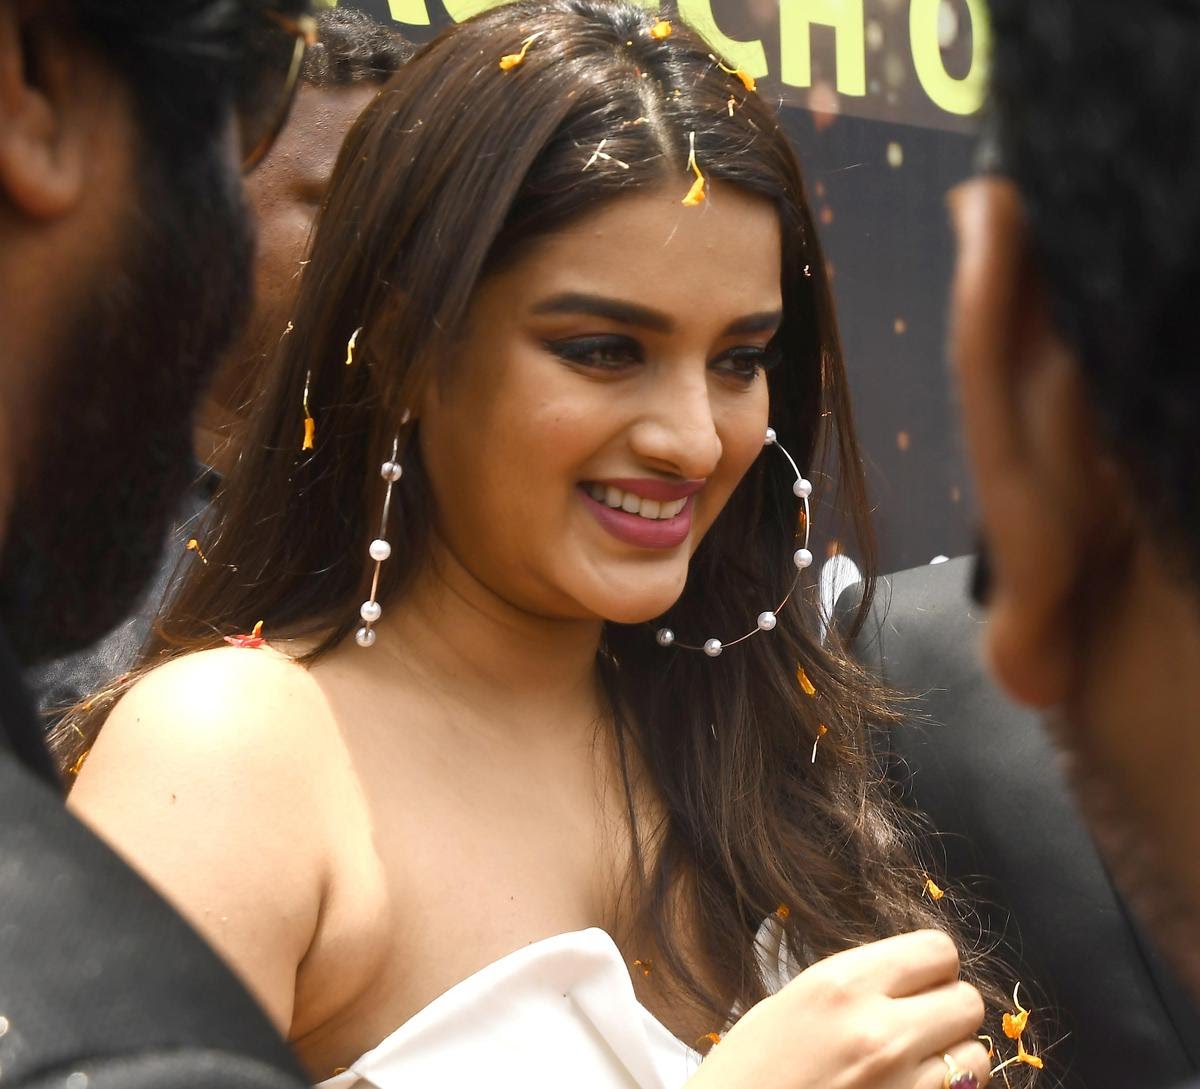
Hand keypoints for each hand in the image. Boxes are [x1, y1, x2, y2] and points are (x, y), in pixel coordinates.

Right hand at [685, 930, 989, 1088]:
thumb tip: (907, 979)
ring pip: (976, 1056)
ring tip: (914, 1064)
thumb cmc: (748, 1070)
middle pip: (968, 1000)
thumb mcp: (793, 1002)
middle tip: (918, 1022)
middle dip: (948, 1009)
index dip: (932, 965)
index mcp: (842, 985)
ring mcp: (903, 1086)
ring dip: (953, 1058)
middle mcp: (880, 1031)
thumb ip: (856, 986)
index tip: (917, 978)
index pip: (936, 951)